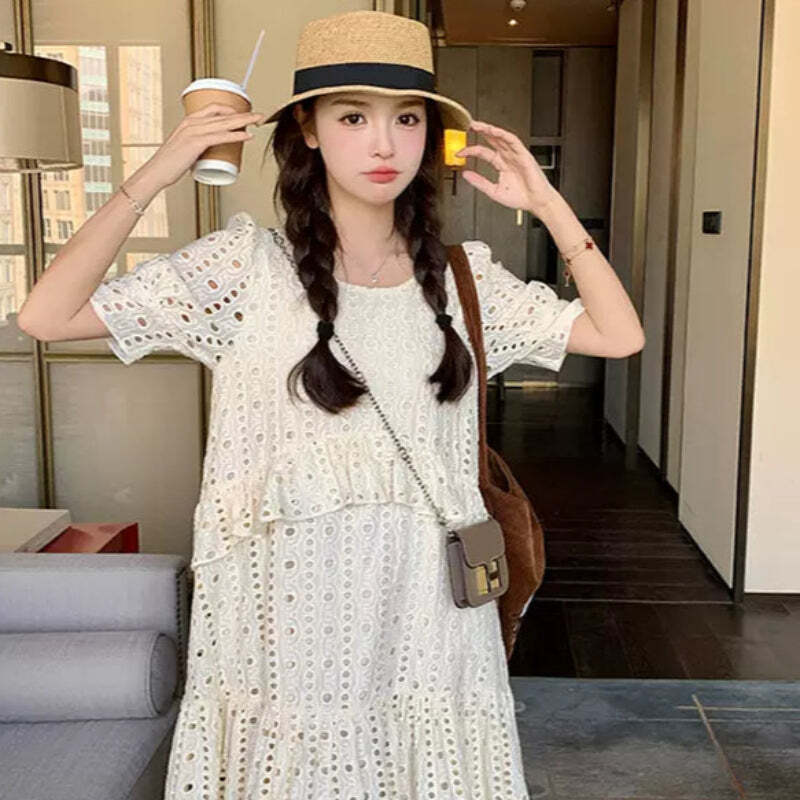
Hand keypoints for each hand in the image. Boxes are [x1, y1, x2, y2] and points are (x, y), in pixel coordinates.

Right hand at [139, 103, 266, 189]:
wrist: (157, 172)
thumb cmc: (170, 164)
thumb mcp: (186, 148)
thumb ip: (198, 146)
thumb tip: (210, 152)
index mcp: (189, 121)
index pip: (214, 108)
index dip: (232, 110)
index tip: (245, 115)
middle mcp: (192, 122)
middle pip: (224, 114)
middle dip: (244, 114)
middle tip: (259, 116)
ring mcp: (194, 131)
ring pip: (225, 123)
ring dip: (244, 122)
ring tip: (258, 122)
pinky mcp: (197, 143)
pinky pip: (221, 136)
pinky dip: (236, 135)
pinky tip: (247, 136)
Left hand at [456, 120, 557, 214]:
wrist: (537, 203)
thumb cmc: (521, 198)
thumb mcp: (493, 191)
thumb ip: (479, 182)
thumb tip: (465, 175)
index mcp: (501, 164)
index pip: (483, 152)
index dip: (470, 151)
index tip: (459, 153)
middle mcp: (508, 157)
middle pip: (492, 140)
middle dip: (481, 132)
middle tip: (469, 125)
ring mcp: (516, 155)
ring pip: (502, 138)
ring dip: (490, 130)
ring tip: (479, 125)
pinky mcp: (523, 155)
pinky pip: (513, 141)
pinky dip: (504, 135)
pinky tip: (494, 131)